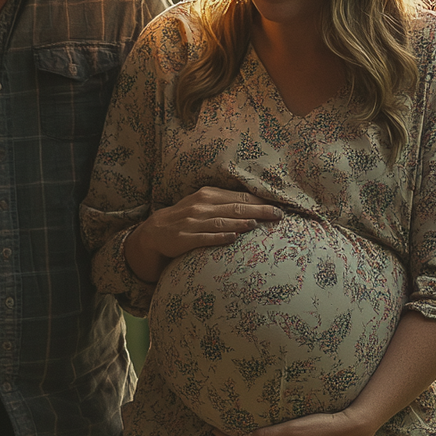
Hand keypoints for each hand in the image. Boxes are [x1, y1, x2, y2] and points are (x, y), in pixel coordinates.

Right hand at [127, 186, 281, 281]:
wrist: (155, 231)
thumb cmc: (186, 217)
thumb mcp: (204, 204)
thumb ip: (226, 203)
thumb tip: (256, 205)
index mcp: (208, 195)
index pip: (239, 197)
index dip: (260, 201)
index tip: (280, 204)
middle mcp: (201, 206)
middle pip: (235, 208)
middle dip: (258, 211)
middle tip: (279, 214)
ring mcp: (192, 223)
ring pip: (221, 222)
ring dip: (240, 223)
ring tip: (257, 225)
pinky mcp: (183, 239)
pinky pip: (204, 238)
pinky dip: (218, 237)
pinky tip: (232, 238)